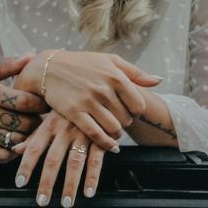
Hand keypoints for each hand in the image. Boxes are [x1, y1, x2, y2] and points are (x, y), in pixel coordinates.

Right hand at [0, 55, 47, 161]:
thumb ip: (7, 65)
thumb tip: (30, 56)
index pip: (26, 102)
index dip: (41, 104)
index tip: (46, 104)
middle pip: (26, 123)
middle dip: (37, 122)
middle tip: (42, 120)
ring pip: (17, 141)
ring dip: (28, 138)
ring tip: (31, 132)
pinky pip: (3, 156)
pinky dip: (13, 153)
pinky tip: (15, 145)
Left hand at [12, 111, 103, 206]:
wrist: (95, 90)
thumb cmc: (68, 108)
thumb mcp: (50, 117)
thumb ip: (34, 136)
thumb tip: (14, 150)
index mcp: (50, 125)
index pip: (34, 147)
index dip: (26, 165)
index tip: (20, 182)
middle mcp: (65, 130)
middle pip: (53, 159)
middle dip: (47, 182)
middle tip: (41, 201)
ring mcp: (83, 134)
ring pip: (75, 162)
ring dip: (71, 185)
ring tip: (66, 203)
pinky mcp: (100, 138)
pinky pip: (96, 160)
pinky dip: (93, 177)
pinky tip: (89, 192)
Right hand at [16, 50, 160, 151]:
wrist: (49, 68)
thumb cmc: (82, 64)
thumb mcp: (110, 61)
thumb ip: (136, 72)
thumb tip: (159, 80)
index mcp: (115, 76)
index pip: (138, 105)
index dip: (135, 111)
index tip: (127, 110)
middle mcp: (103, 89)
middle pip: (126, 118)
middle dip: (124, 122)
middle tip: (116, 119)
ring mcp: (88, 101)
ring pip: (113, 128)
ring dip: (116, 133)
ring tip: (112, 129)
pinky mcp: (74, 113)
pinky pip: (96, 135)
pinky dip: (106, 143)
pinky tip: (110, 145)